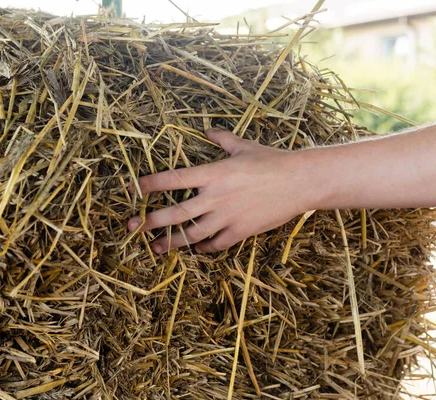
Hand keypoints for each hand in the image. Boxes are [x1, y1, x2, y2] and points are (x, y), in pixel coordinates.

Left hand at [127, 130, 313, 253]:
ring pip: (192, 235)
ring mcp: (227, 217)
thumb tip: (207, 130)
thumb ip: (222, 139)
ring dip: (171, 242)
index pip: (173, 179)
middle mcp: (215, 197)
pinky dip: (203, 248)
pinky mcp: (241, 231)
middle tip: (134, 228)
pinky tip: (197, 248)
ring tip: (156, 248)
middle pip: (175, 213)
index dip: (150, 184)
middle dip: (151, 222)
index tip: (135, 188)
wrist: (301, 181)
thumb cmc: (272, 160)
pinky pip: (215, 245)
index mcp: (213, 174)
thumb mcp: (244, 146)